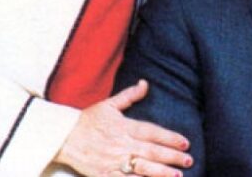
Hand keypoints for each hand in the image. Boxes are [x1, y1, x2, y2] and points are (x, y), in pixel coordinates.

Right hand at [55, 80, 191, 176]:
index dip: (170, 137)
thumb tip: (145, 83)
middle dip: (172, 156)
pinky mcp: (105, 175)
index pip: (152, 132)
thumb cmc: (87, 120)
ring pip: (142, 168)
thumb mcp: (109, 104)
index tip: (185, 142)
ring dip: (161, 172)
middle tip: (188, 160)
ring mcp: (113, 162)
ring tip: (178, 175)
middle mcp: (121, 144)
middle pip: (151, 151)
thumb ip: (129, 96)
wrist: (62, 137)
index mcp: (124, 126)